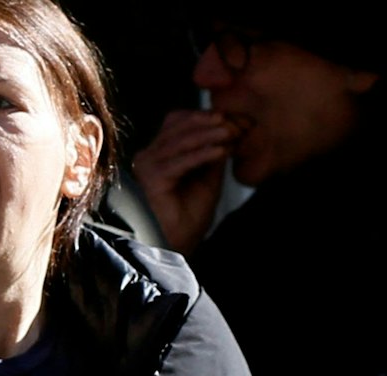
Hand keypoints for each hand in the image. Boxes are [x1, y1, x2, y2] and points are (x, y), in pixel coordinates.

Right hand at [132, 110, 236, 254]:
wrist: (173, 247)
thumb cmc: (187, 218)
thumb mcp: (207, 178)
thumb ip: (213, 153)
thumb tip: (231, 127)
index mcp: (160, 153)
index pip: (180, 121)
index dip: (209, 117)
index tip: (240, 121)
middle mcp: (149, 156)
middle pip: (178, 123)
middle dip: (212, 121)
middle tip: (239, 125)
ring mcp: (146, 166)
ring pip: (180, 139)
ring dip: (210, 134)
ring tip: (233, 134)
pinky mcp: (151, 179)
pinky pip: (180, 161)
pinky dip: (203, 153)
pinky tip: (221, 152)